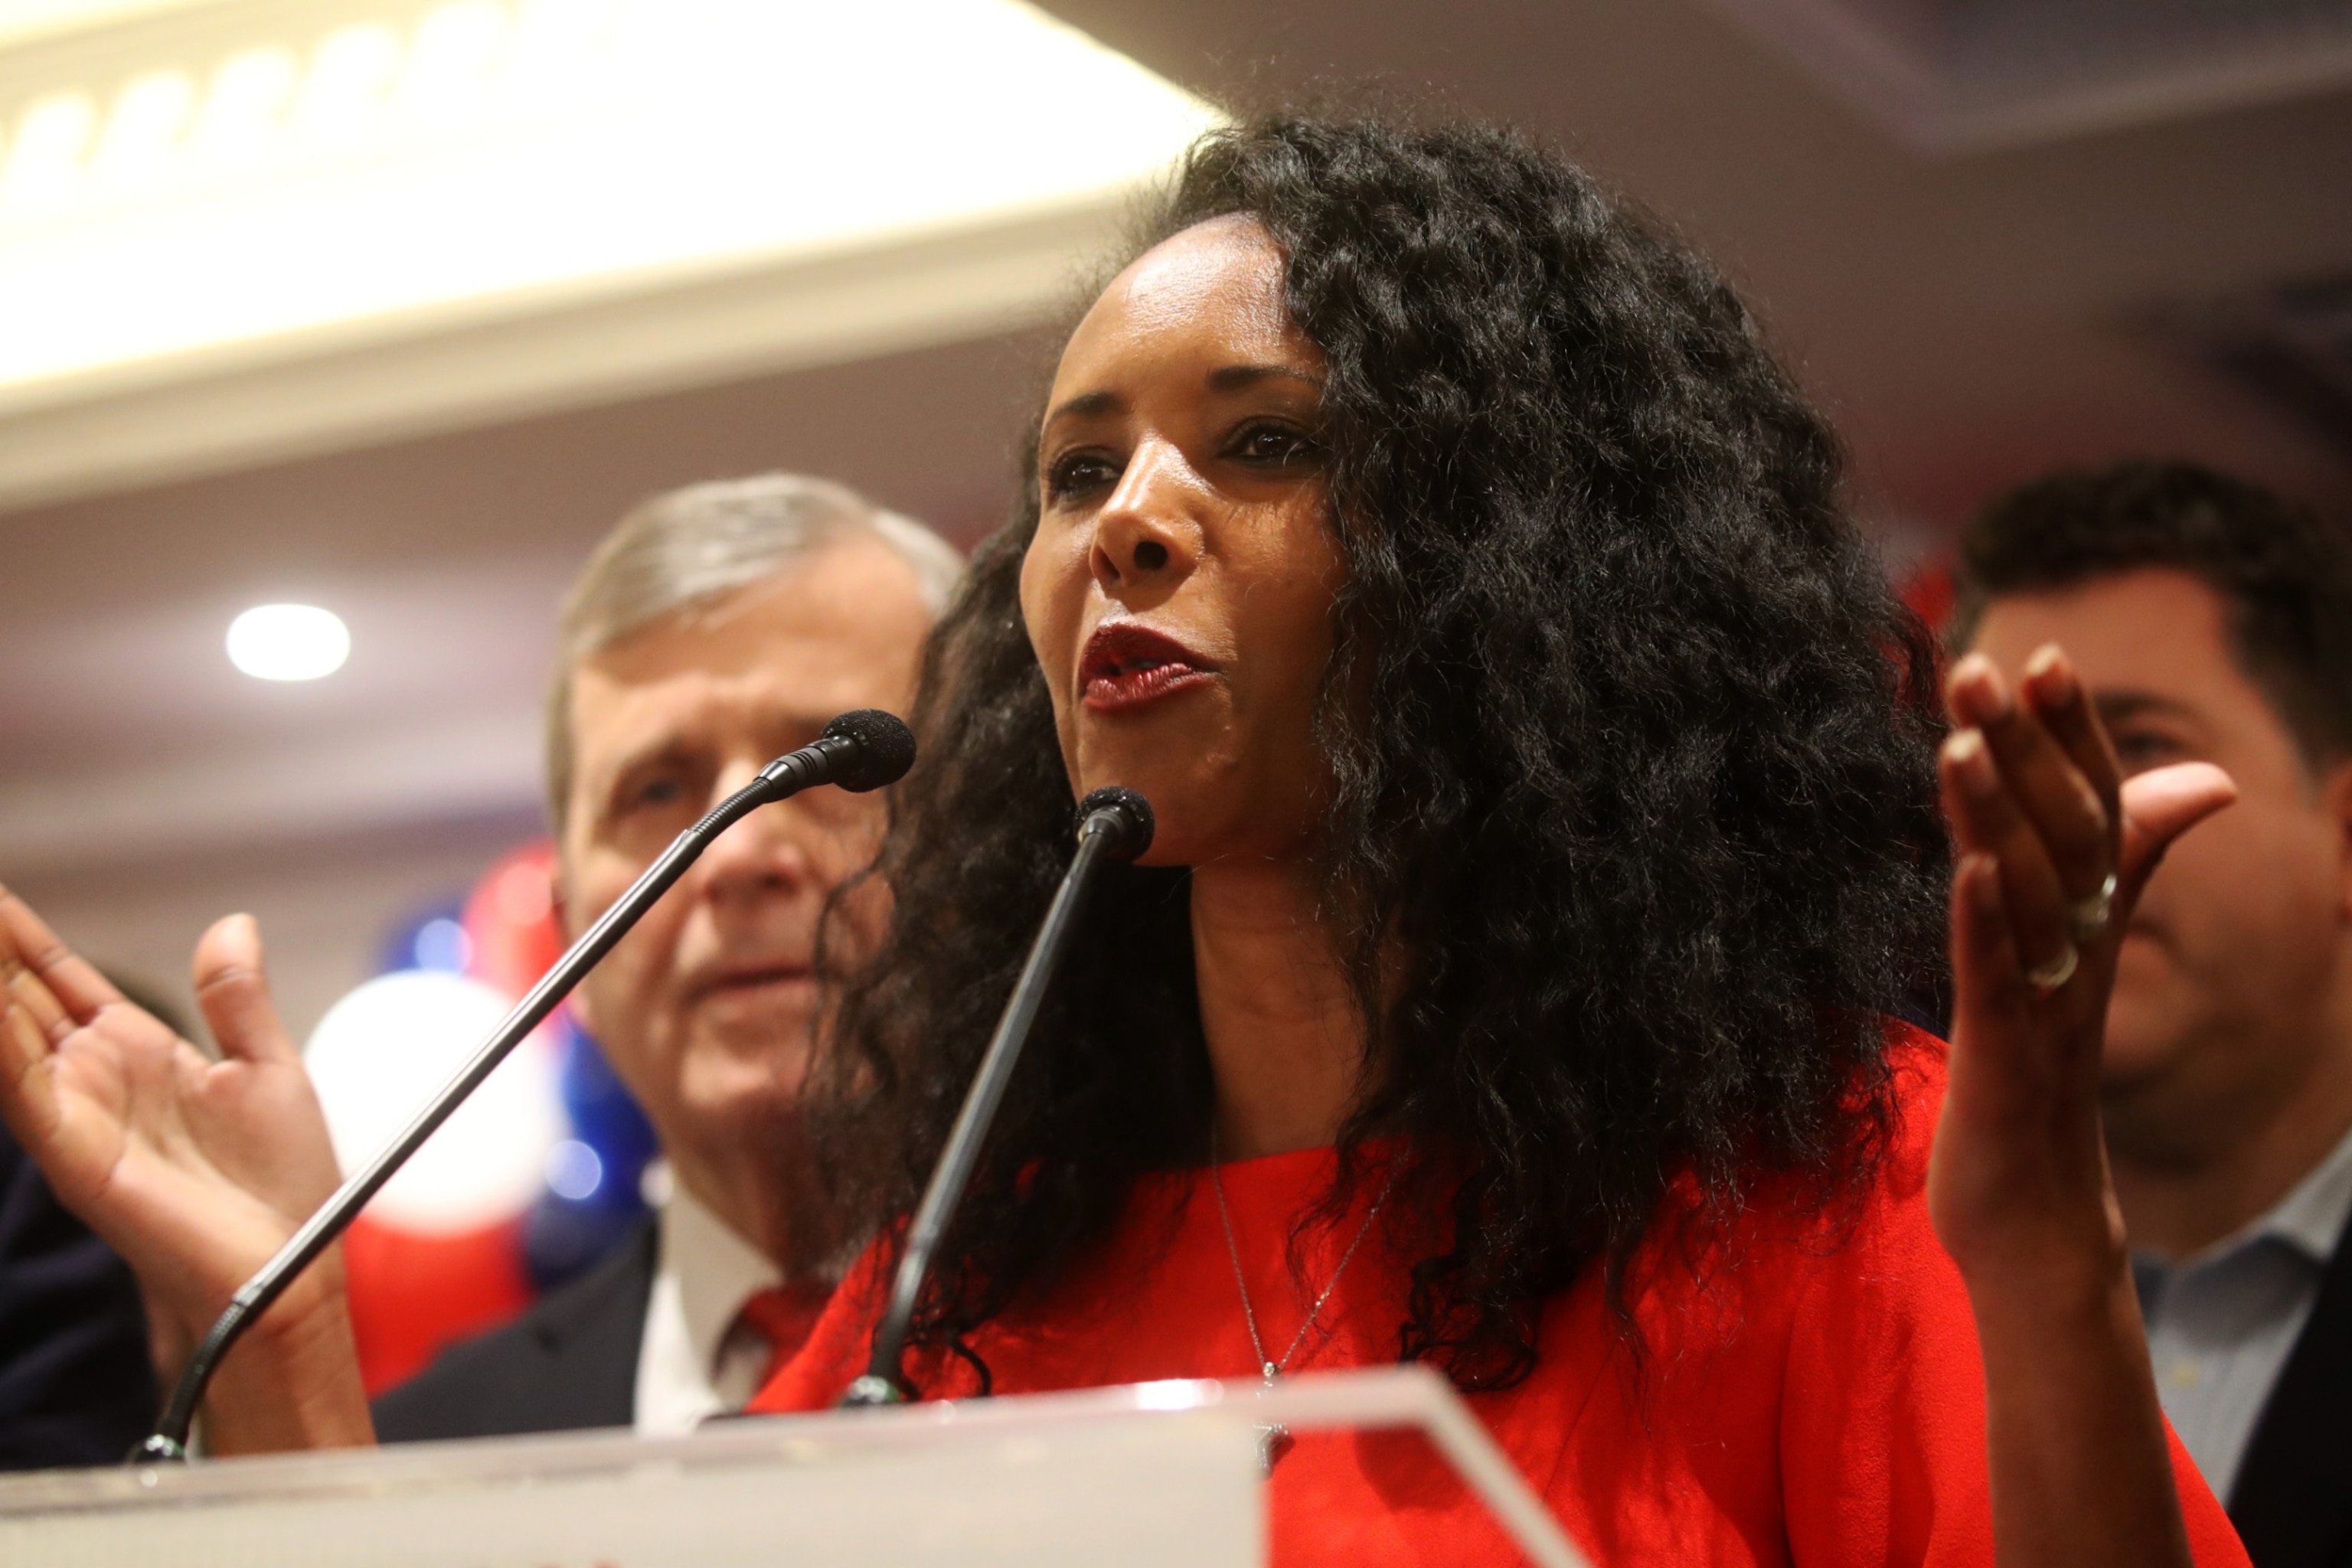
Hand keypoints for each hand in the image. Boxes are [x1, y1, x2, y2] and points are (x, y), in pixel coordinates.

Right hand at [0, 893, 343, 1363]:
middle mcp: (94, 1080)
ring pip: (5, 1035)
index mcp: (138, 1053)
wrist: (289, 1268)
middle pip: (15, 999)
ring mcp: (77, 1116)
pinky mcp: (77, 1156)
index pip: (58, 982)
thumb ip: (235, 1000)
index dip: (20, 938)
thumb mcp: (266, 1068)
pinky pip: (23, 1088)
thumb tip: (232, 923)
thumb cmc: (280, 1188)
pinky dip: (1, 1042)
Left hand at [1925, 647, 2233, 1286]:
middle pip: (2063, 835)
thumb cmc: (2041, 1075)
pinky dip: (1985, 923)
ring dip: (1996, 815)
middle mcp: (2077, 954)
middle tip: (1984, 663)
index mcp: (2089, 927)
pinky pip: (1998, 980)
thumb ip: (2126, 868)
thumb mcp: (2075, 959)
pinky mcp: (2004, 1059)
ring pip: (2029, 896)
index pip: (2093, 812)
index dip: (2071, 736)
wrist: (2036, 1215)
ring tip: (1959, 739)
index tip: (2040, 654)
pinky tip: (1965, 870)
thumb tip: (2204, 783)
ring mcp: (2044, 1005)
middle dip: (2026, 749)